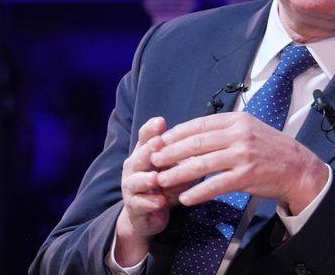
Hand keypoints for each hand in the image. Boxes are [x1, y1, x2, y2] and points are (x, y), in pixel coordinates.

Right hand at [114, 117, 188, 265]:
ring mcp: (131, 186)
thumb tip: (203, 148)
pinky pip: (140, 203)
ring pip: (136, 180)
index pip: (145, 137)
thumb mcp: (174, 168)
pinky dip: (150, 202)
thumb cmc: (164, 184)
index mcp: (144, 152)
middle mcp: (134, 166)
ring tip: (156, 178)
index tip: (161, 121)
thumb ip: (183, 158)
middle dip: (149, 149)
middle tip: (159, 143)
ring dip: (146, 179)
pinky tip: (161, 202)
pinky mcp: (133, 206)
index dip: (151, 128)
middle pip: (140, 155)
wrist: (147, 215)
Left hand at [151, 112, 327, 214]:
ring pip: (202, 164)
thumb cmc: (271, 150)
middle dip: (171, 152)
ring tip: (163, 179)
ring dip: (178, 173)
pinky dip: (198, 192)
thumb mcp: (249, 129)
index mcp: (237, 120)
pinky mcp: (246, 176)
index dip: (177, 133)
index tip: (161, 141)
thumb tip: (195, 134)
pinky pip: (216, 185)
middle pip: (197, 142)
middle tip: (154, 159)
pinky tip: (186, 198)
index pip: (200, 124)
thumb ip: (225, 130)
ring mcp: (243, 155)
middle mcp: (239, 135)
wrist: (298, 168)